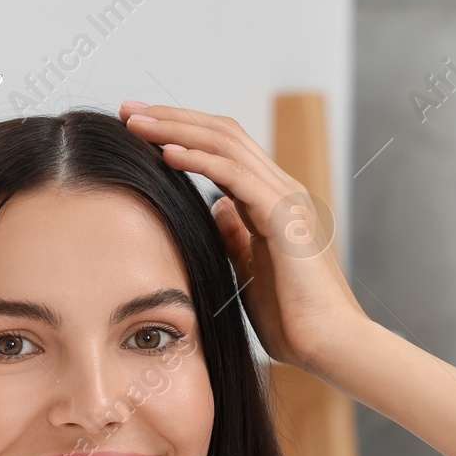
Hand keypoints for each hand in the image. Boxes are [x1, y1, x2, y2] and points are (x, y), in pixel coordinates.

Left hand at [117, 101, 362, 374]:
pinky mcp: (283, 217)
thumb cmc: (293, 319)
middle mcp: (281, 189)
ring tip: (136, 122)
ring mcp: (286, 199)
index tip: (139, 128)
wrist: (330, 346)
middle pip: (222, 134)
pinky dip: (199, 160)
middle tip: (126, 108)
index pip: (223, 149)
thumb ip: (235, 235)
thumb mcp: (249, 270)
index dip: (181, 132)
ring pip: (226, 145)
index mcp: (273, 200)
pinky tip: (166, 153)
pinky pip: (235, 176)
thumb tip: (215, 208)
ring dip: (177, 129)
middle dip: (171, 117)